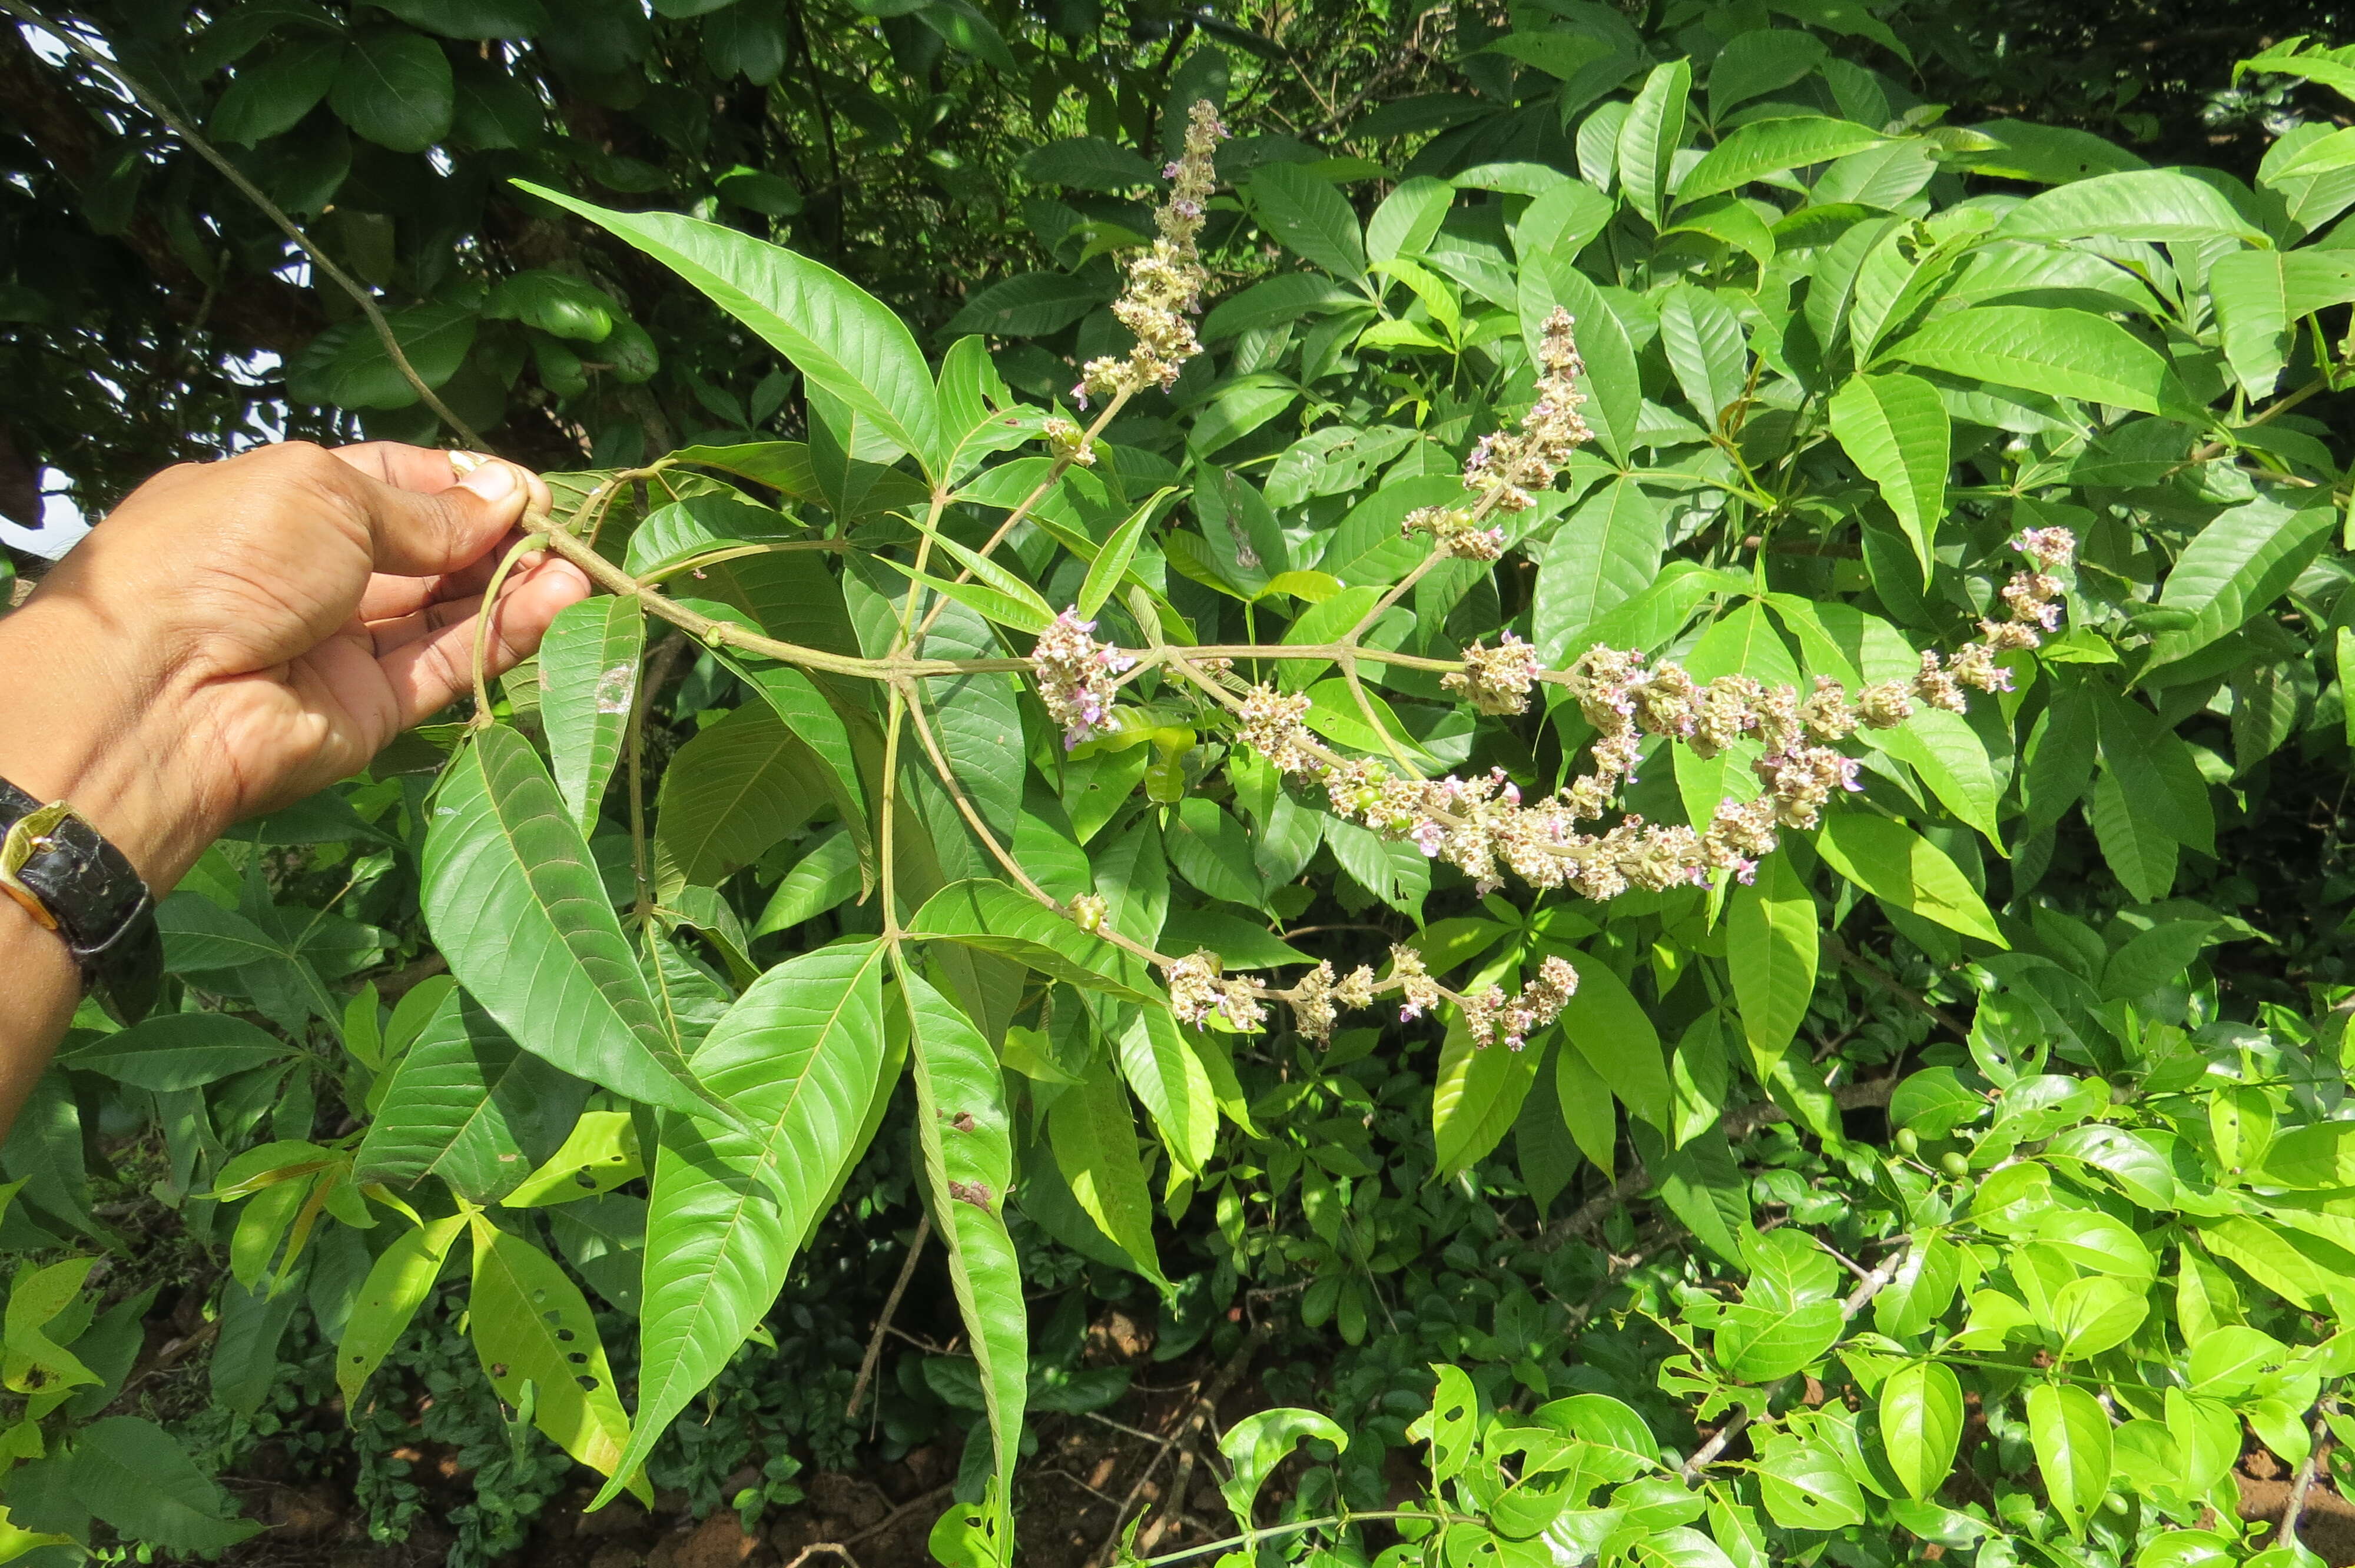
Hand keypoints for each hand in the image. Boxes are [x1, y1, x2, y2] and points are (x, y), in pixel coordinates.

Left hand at [0, 440, 589, 887]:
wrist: (160, 693)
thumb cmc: (221, 560)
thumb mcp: (322, 494)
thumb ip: (423, 507)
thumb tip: (505, 495)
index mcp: (279, 504)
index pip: (388, 483)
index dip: (457, 481)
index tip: (521, 484)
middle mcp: (312, 575)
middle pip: (428, 551)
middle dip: (496, 535)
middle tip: (564, 527)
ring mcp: (343, 646)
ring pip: (448, 610)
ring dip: (515, 584)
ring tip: (580, 565)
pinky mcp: (373, 709)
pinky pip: (450, 664)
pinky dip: (506, 634)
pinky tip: (560, 601)